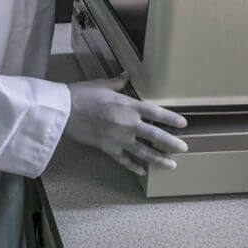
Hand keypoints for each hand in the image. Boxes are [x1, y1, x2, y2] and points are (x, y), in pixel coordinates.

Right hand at [65, 77, 187, 174]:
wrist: (63, 111)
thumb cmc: (81, 94)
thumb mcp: (101, 85)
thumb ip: (117, 83)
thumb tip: (126, 76)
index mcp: (128, 106)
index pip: (156, 113)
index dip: (171, 119)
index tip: (183, 124)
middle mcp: (128, 124)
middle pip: (155, 136)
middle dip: (171, 143)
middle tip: (184, 148)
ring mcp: (119, 139)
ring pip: (144, 152)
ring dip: (159, 159)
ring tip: (171, 164)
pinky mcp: (108, 148)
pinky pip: (124, 160)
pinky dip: (134, 166)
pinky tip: (142, 171)